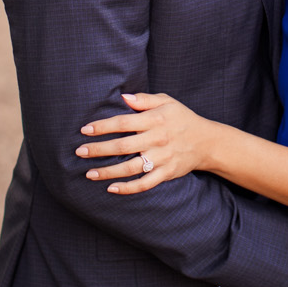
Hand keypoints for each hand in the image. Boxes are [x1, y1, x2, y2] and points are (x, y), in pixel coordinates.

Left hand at [75, 92, 213, 194]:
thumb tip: (122, 97)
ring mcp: (162, 158)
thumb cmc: (182, 118)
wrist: (207, 141)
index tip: (85, 130)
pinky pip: (145, 184)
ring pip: (131, 168)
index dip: (102, 127)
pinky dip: (128, 188)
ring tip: (89, 173)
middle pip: (123, 147)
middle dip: (99, 150)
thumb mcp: (167, 101)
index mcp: (155, 120)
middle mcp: (157, 139)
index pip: (123, 123)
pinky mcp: (167, 173)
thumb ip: (144, 99)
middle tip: (80, 152)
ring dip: (108, 172)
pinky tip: (111, 188)